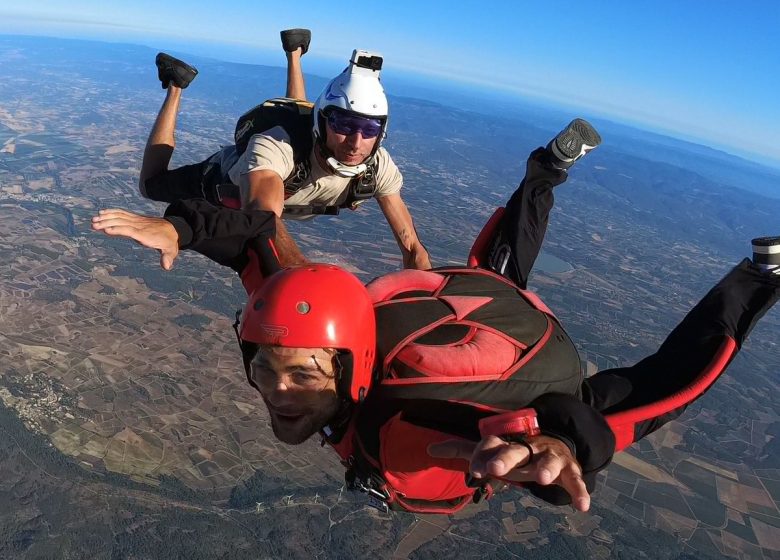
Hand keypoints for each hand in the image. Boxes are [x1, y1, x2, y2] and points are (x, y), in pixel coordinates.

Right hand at [91, 208, 179, 269]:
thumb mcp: (171, 250)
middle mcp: (140, 225)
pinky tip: (102, 212)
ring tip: (93, 220)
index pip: (131, 230)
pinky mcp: (136, 218)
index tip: (107, 230)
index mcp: (146, 234)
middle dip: (107, 223)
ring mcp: (137, 220)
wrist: (174, 228)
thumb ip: (167, 257)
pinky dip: (112, 212)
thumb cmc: (170, 242)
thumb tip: (166, 266)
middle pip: (122, 222)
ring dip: (107, 217)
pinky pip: (123, 213)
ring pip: (120, 216)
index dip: (119, 229)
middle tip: (93, 225)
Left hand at [428, 434, 590, 511]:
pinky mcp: (569, 468)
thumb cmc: (515, 452)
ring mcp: (548, 456)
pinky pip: (575, 479)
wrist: (553, 442)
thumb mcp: (492, 451)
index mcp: (506, 443)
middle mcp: (527, 446)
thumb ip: (463, 451)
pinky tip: (582, 506)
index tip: (475, 471)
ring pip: (548, 460)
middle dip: (505, 458)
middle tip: (496, 470)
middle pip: (515, 450)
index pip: (490, 445)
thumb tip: (430, 449)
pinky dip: (580, 491)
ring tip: (541, 480)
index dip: (481, 456)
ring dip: (545, 468)